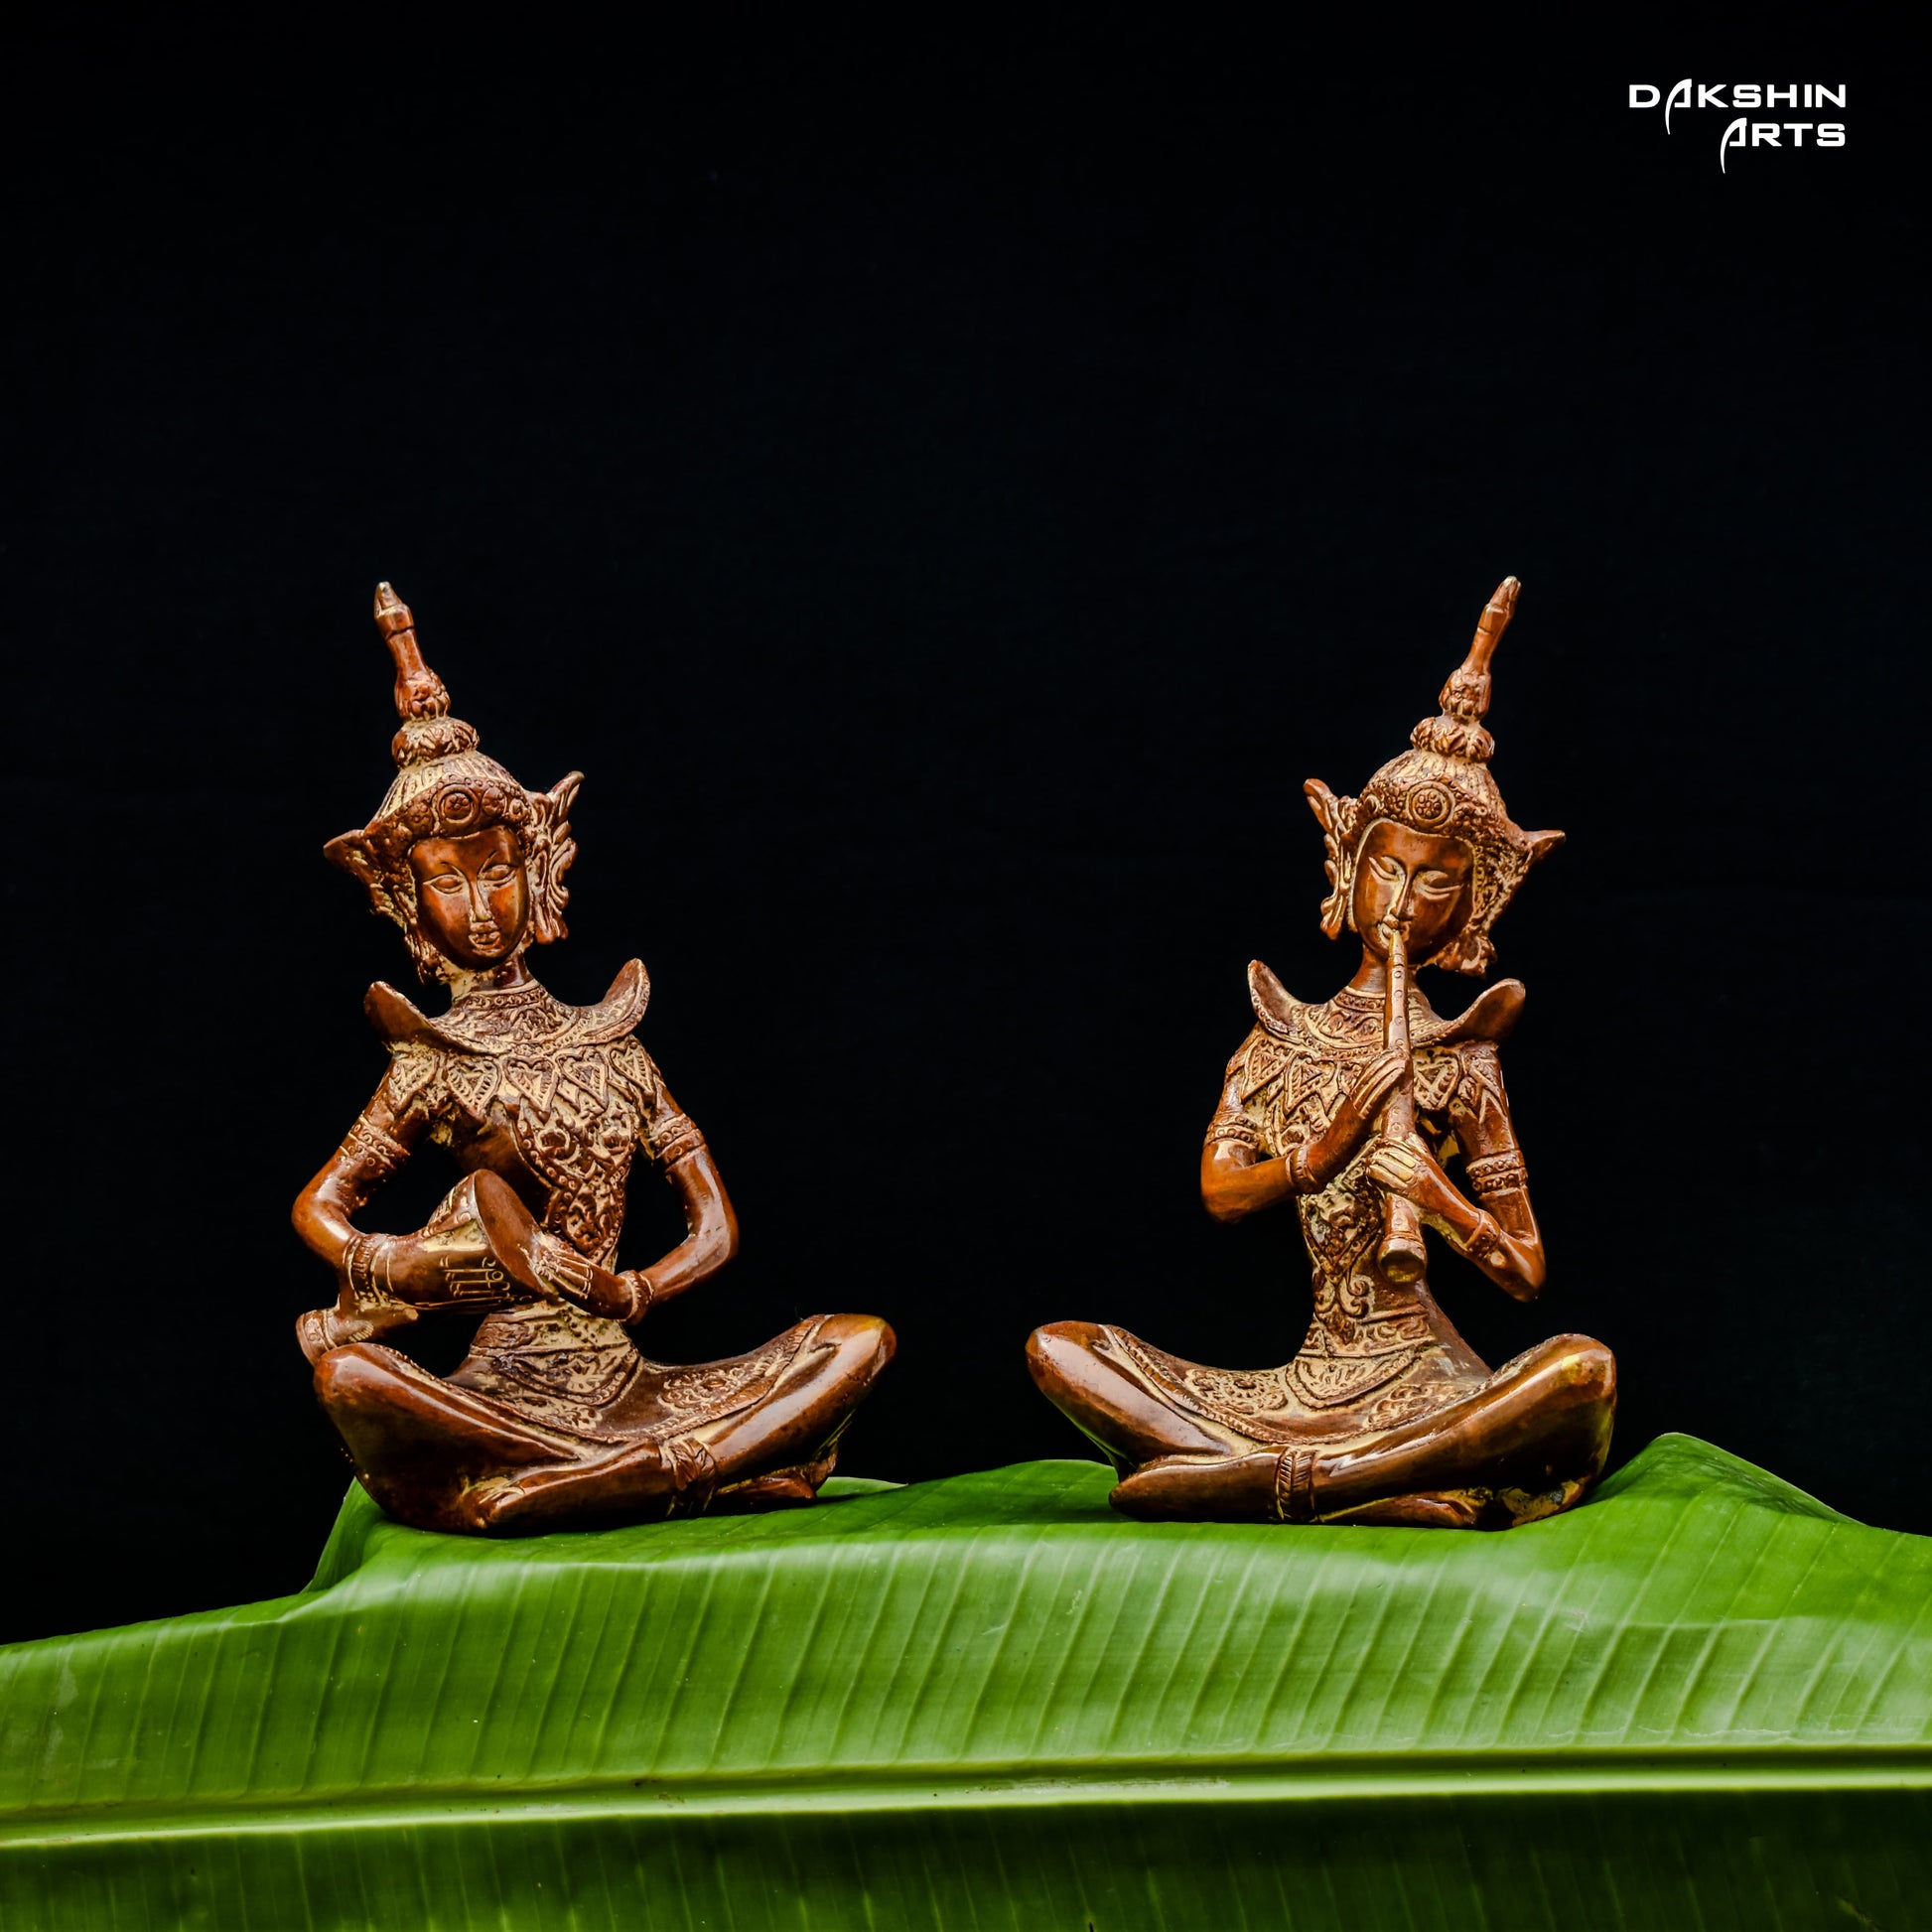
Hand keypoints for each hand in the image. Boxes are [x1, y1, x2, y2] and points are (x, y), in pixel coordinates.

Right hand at [1309, 1047, 1409, 1182]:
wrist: (1324, 1156)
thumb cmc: (1338, 1144)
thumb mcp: (1350, 1124)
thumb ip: (1358, 1114)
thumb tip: (1369, 1109)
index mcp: (1351, 1102)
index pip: (1364, 1077)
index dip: (1377, 1064)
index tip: (1389, 1053)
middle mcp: (1352, 1101)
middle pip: (1369, 1076)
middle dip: (1384, 1062)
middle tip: (1398, 1050)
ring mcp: (1355, 1109)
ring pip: (1373, 1084)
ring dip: (1388, 1070)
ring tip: (1401, 1059)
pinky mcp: (1359, 1119)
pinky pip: (1374, 1099)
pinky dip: (1385, 1086)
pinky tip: (1395, 1078)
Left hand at [1366, 1136, 1454, 1215]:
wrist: (1453, 1211)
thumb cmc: (1442, 1191)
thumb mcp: (1433, 1167)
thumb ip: (1422, 1152)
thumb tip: (1409, 1135)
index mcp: (1426, 1160)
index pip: (1403, 1146)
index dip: (1389, 1142)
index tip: (1379, 1142)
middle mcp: (1420, 1168)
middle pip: (1394, 1154)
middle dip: (1379, 1151)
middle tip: (1371, 1153)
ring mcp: (1415, 1180)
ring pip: (1389, 1165)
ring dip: (1375, 1162)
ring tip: (1368, 1162)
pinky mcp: (1409, 1192)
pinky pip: (1388, 1179)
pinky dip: (1376, 1174)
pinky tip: (1370, 1172)